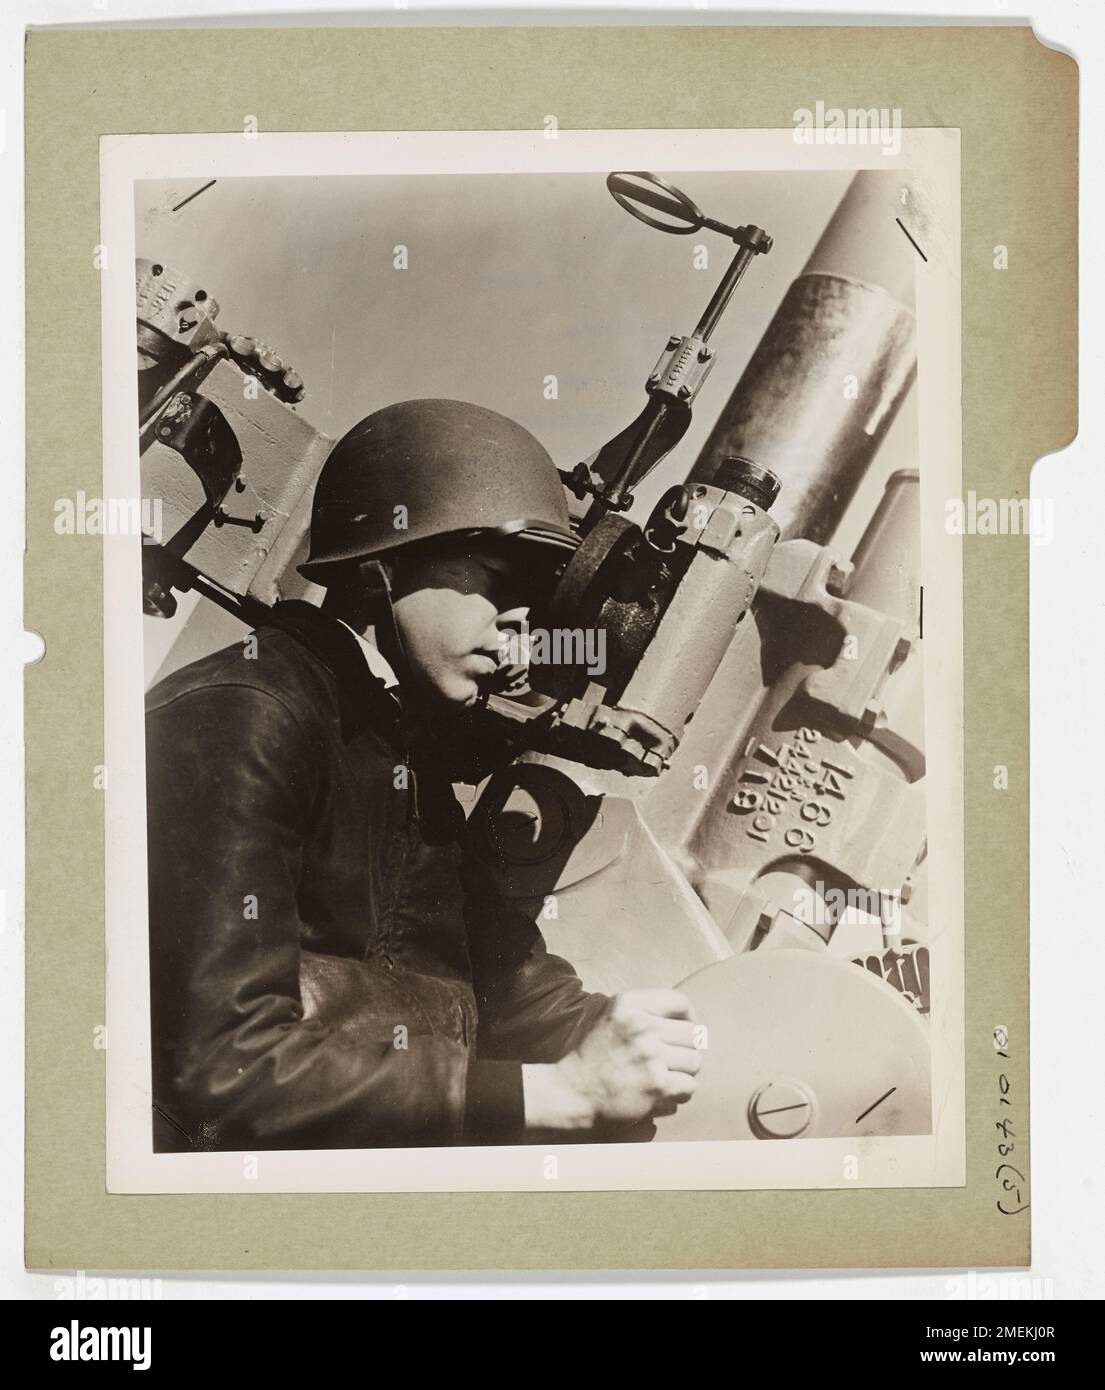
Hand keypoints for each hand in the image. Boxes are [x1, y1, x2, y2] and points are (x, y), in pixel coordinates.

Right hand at [522, 990, 702, 1130]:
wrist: (571, 1091)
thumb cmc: (595, 1056)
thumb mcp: (612, 1017)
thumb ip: (644, 1010)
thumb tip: (689, 1017)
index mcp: (629, 1004)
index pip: (679, 1001)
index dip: (688, 1017)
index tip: (682, 1032)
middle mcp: (641, 1025)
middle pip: (694, 1034)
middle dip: (686, 1050)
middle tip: (672, 1061)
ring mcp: (650, 1054)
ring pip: (695, 1061)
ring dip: (684, 1073)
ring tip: (666, 1077)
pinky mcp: (657, 1084)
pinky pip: (689, 1086)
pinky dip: (680, 1094)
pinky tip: (663, 1094)